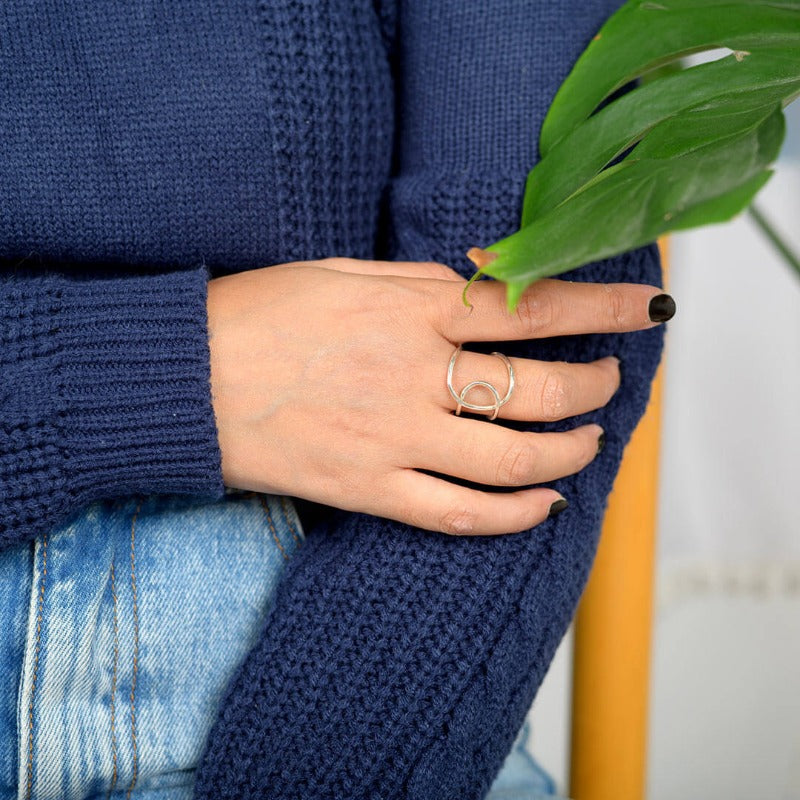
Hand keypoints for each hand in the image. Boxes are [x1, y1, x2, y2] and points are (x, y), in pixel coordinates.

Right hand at [206, 258, 672, 535]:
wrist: (187, 375)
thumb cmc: (260, 313)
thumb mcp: (346, 273)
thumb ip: (421, 285)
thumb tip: (481, 289)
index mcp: (410, 309)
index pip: (530, 306)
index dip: (599, 303)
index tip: (643, 306)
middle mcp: (414, 373)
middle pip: (538, 390)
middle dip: (593, 387)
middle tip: (608, 383)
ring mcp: (393, 438)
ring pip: (512, 460)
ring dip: (567, 452)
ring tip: (586, 444)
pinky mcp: (368, 488)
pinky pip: (458, 513)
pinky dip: (512, 516)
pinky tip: (540, 506)